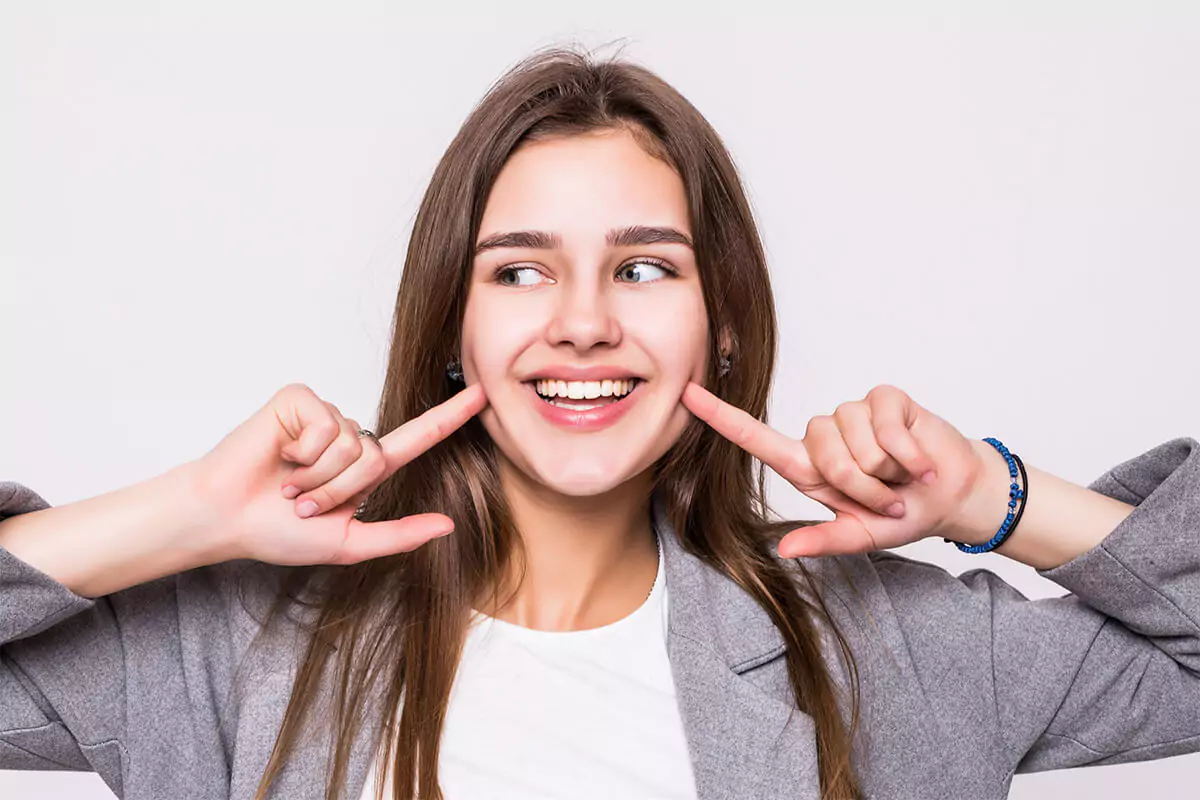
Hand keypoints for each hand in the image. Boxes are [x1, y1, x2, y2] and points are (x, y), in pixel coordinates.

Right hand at [194, 382, 486, 565]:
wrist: (224, 518)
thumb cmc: (276, 531)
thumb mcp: (346, 543)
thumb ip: (398, 535)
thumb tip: (449, 524)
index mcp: (364, 468)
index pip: (419, 437)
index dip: (451, 417)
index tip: (484, 395)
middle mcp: (348, 436)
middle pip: (375, 457)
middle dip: (339, 489)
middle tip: (303, 502)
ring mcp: (324, 415)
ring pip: (350, 443)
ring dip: (317, 475)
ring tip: (288, 483)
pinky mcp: (299, 401)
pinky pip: (324, 426)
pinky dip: (302, 452)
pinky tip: (279, 456)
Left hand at [682, 382, 993, 557]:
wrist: (952, 495)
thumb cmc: (902, 513)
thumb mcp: (861, 536)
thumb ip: (824, 539)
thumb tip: (784, 550)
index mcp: (808, 467)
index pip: (756, 438)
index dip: (721, 418)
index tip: (688, 395)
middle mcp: (825, 434)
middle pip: (823, 453)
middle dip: (861, 485)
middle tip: (886, 498)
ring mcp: (855, 412)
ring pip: (856, 441)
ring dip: (886, 470)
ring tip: (902, 478)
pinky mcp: (885, 398)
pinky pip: (886, 426)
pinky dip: (908, 454)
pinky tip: (919, 463)